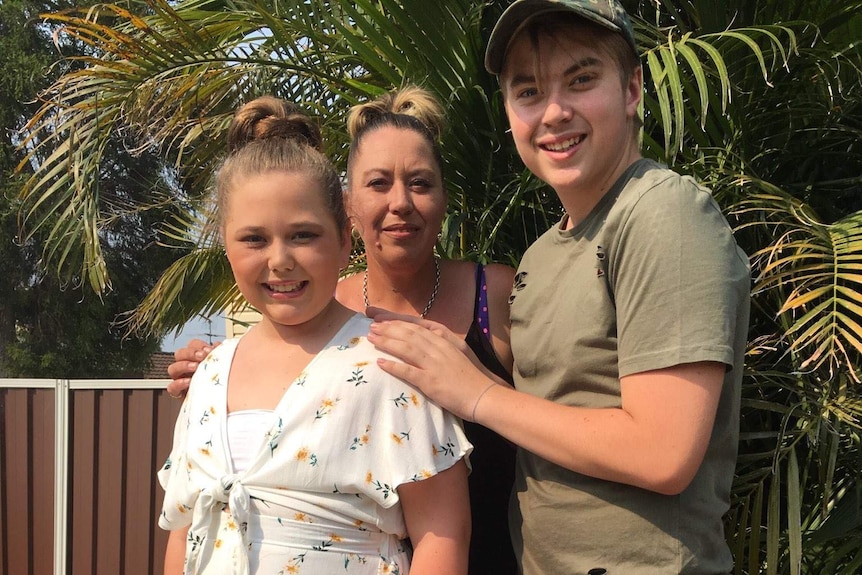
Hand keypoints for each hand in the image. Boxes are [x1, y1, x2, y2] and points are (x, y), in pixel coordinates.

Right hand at [165, 339, 218, 397]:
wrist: (218, 400)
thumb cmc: (219, 380)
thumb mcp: (220, 365)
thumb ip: (219, 355)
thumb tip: (219, 346)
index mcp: (195, 357)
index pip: (192, 345)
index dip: (199, 345)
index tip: (209, 350)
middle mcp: (185, 366)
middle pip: (179, 353)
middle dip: (190, 353)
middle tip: (202, 356)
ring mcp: (180, 379)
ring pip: (172, 368)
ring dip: (183, 365)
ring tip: (196, 367)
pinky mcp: (178, 393)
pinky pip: (171, 387)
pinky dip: (178, 383)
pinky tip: (189, 382)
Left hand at [366, 307, 507, 419]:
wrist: (483, 395)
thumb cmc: (471, 378)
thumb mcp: (456, 355)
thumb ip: (441, 347)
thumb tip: (424, 343)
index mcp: (444, 341)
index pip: (417, 327)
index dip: (398, 322)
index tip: (383, 320)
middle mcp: (438, 349)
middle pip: (408, 334)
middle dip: (388, 329)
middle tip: (372, 327)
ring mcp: (434, 364)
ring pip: (406, 348)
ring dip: (387, 342)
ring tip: (371, 339)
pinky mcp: (430, 381)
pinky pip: (407, 371)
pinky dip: (393, 366)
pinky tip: (380, 363)